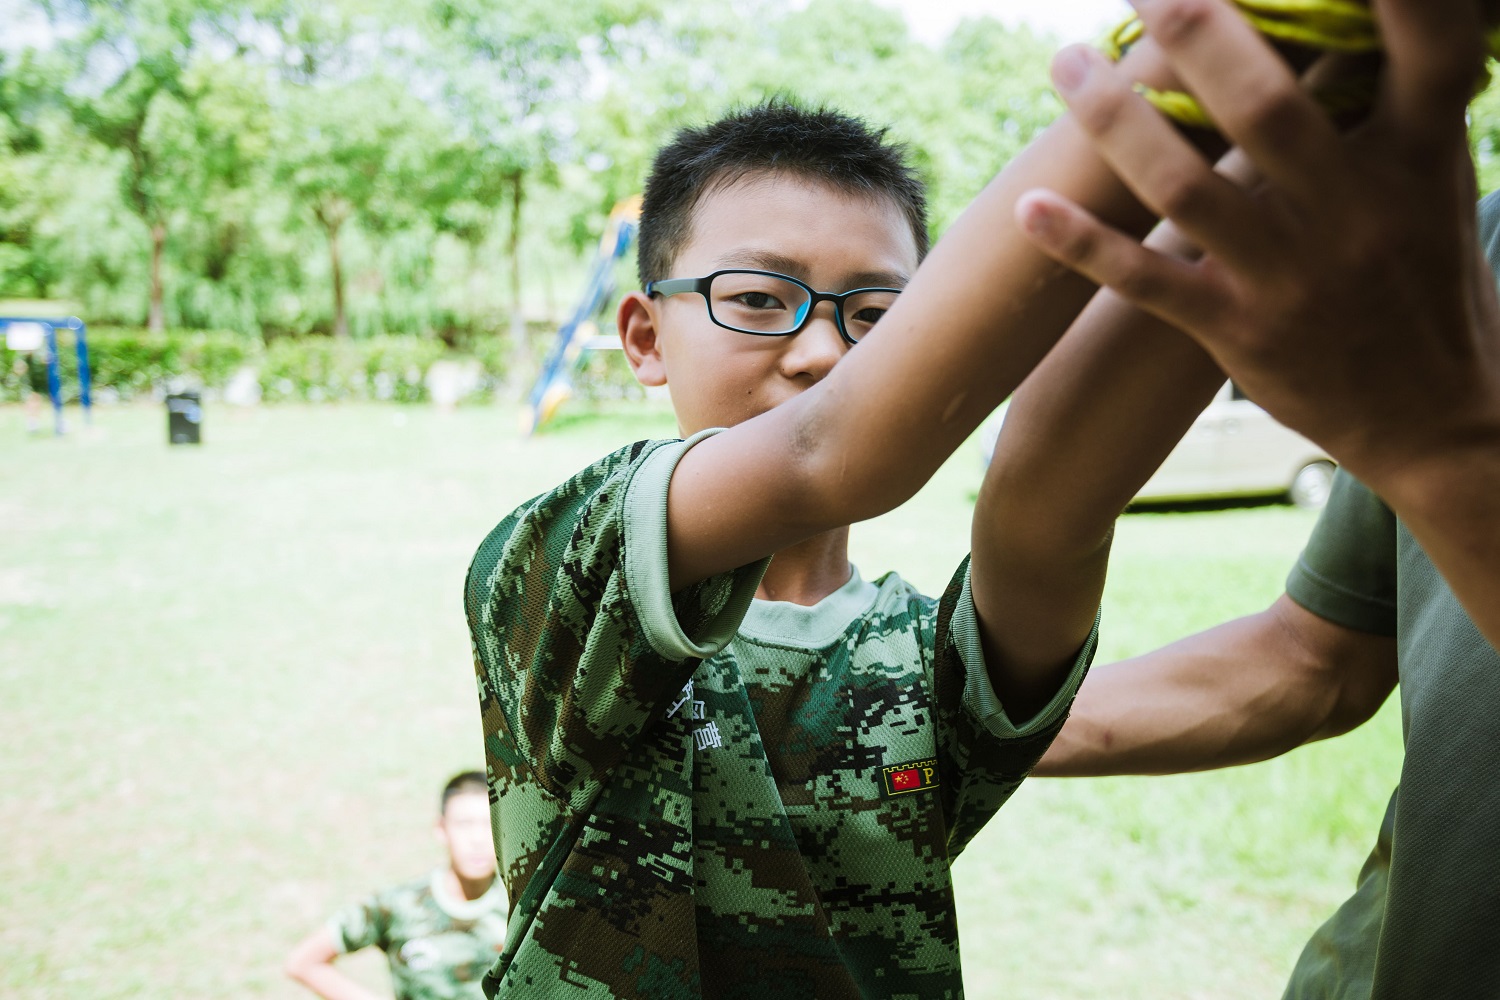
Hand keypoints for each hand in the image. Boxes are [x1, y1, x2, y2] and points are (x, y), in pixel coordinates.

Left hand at [1015, 0, 1499, 495]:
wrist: (1435, 418)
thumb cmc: (1431, 282)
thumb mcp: (1437, 185)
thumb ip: (1399, 104)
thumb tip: (1357, 23)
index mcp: (1420, 156)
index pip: (1426, 47)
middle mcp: (1355, 211)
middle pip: (1263, 107)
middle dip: (1196, 33)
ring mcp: (1290, 277)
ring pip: (1184, 187)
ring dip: (1112, 121)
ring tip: (1064, 62)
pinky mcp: (1238, 332)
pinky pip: (1146, 281)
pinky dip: (1082, 244)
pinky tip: (1028, 208)